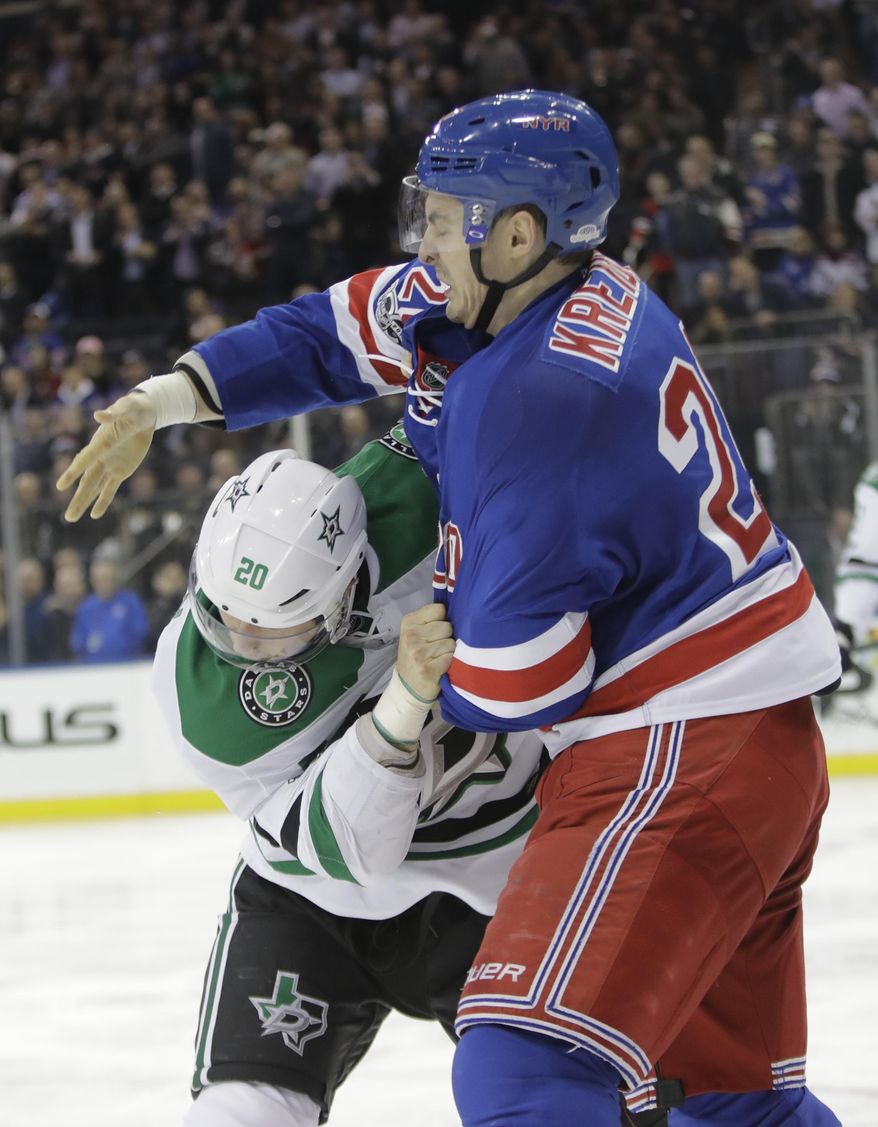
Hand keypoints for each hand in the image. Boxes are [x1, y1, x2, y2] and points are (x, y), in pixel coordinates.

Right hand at [56, 392, 157, 520]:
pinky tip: (95, 514)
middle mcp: (101, 457)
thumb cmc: (133, 408)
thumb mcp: (126, 408)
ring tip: (72, 517)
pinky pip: (110, 488)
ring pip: (94, 488)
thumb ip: (113, 413)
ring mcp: (110, 465)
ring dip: (84, 502)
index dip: (73, 473)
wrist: (144, 414)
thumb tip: (99, 414)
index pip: (85, 460)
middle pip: (87, 482)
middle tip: (68, 517)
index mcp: (100, 443)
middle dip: (78, 499)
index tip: (61, 486)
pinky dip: (103, 501)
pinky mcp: (121, 470)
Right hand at [395, 603, 455, 701]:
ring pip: (451, 642)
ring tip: (438, 658)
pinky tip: (441, 667)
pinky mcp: (428, 669)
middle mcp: (411, 635)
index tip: (436, 631)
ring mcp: (418, 653)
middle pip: (447, 626)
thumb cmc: (417, 655)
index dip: (443, 620)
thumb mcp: (416, 632)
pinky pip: (451, 657)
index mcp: (409, 622)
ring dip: (449, 651)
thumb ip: (431, 619)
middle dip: (447, 636)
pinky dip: (450, 663)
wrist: (408, 686)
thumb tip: (459, 608)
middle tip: (436, 648)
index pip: (439, 609)